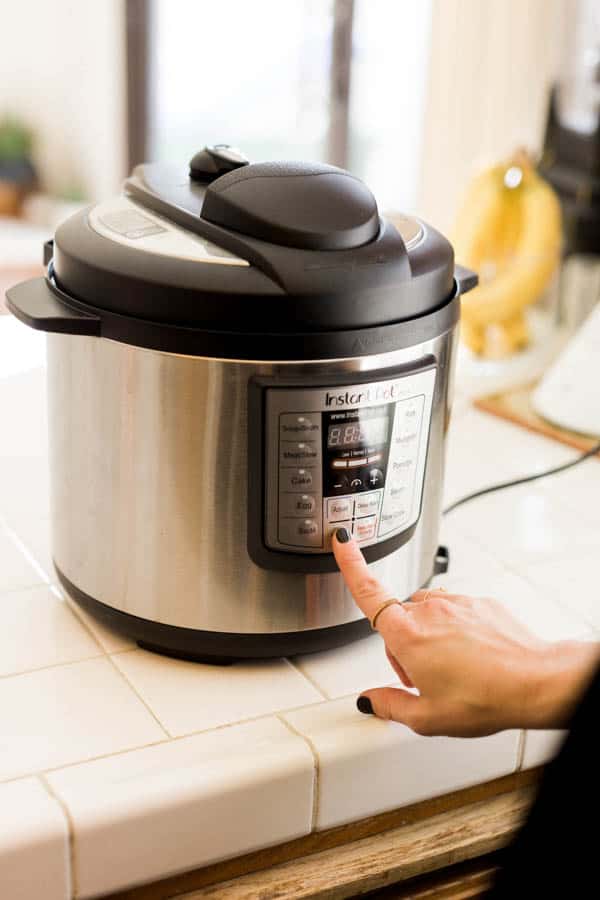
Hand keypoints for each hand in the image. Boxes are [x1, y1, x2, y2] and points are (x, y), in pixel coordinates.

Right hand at [332, 529, 599, 736]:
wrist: (535, 682)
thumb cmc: (486, 698)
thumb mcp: (428, 717)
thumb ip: (390, 706)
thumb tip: (370, 701)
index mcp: (408, 636)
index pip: (368, 592)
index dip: (351, 565)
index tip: (342, 542)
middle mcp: (430, 611)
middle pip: (399, 620)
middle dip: (403, 645)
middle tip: (424, 679)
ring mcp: (457, 603)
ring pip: (428, 614)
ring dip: (429, 635)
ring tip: (451, 668)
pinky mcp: (479, 603)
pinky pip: (456, 612)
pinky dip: (456, 631)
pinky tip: (473, 657)